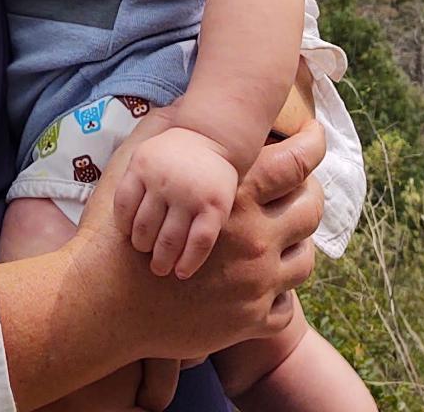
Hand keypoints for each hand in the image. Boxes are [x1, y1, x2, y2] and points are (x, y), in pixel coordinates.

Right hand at [68, 120, 326, 364]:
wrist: (106, 301)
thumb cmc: (118, 231)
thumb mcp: (134, 165)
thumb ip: (160, 131)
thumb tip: (180, 103)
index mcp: (230, 196)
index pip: (292, 162)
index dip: (311, 142)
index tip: (316, 133)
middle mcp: (253, 237)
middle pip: (309, 210)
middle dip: (315, 196)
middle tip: (309, 192)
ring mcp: (256, 281)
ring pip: (304, 261)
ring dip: (298, 248)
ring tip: (290, 240)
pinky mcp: (249, 320)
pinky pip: (286, 306)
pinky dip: (281, 294)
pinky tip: (268, 283)